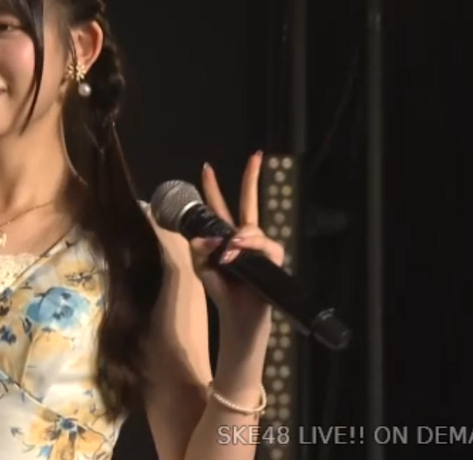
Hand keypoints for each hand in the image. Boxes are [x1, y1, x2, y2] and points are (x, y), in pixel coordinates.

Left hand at [189, 152, 284, 337]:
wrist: (238, 316)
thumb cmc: (222, 291)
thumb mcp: (202, 269)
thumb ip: (199, 250)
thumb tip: (205, 237)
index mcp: (227, 237)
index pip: (219, 208)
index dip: (212, 188)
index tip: (206, 167)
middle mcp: (246, 237)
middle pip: (249, 202)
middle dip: (251, 179)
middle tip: (255, 156)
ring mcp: (261, 245)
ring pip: (250, 228)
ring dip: (235, 241)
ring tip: (224, 257)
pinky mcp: (273, 256)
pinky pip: (260, 244)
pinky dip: (246, 248)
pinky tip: (235, 255)